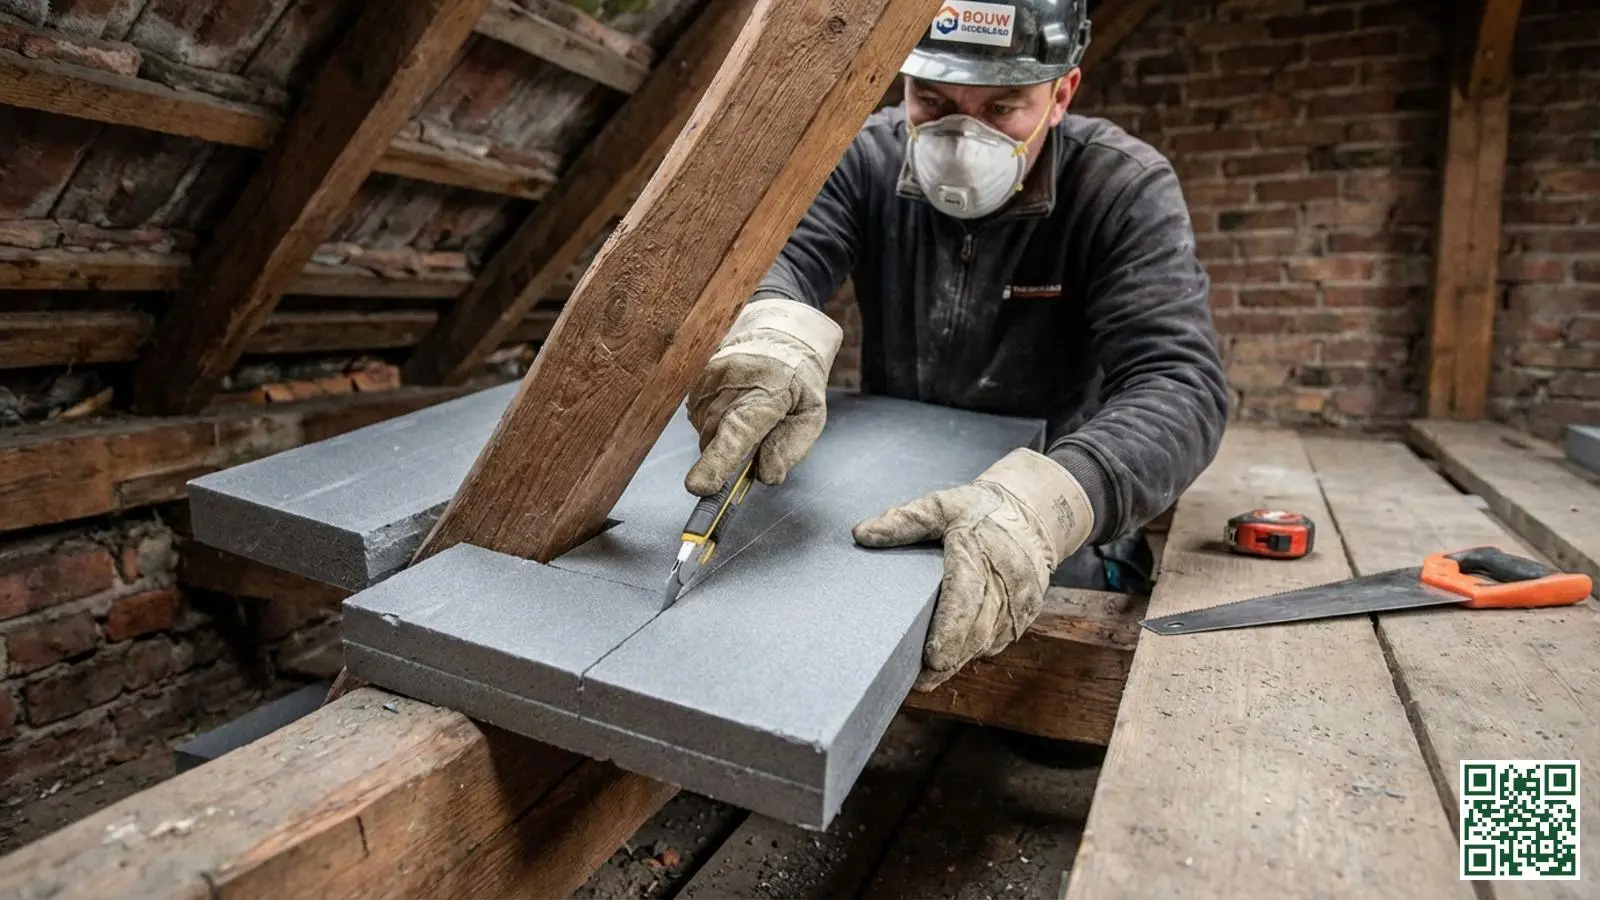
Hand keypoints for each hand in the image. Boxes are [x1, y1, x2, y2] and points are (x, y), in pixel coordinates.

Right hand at [685, 297, 842, 494]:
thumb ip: (790, 448)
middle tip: (757, 436)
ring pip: (707, 434)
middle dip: (730, 456)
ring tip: (750, 413)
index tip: (700, 486)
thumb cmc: (798, 374)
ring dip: (725, 439)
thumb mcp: (811, 413)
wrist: (777, 329)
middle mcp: (730, 383)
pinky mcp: (695, 383)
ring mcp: (707, 381)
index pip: (737, 431)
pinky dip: (717, 425)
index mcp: (766, 390)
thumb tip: (766, 476)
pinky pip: (700, 421)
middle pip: (717, 440)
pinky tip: (735, 407)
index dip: (717, 462)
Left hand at [853, 448, 1094, 690]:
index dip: (950, 630)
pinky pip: (997, 640)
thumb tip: (861, 534)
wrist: (1033, 516)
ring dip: (959, 659)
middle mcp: (1004, 582)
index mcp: (978, 553)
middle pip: (976, 630)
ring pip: (986, 641)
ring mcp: (1018, 602)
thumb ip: (903, 521)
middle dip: (949, 659)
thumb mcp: (941, 505)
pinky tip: (951, 661)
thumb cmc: (982, 512)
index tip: (932, 658)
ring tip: (927, 678)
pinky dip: (974, 651)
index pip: (965, 597)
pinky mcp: (1024, 614)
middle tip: (919, 681)